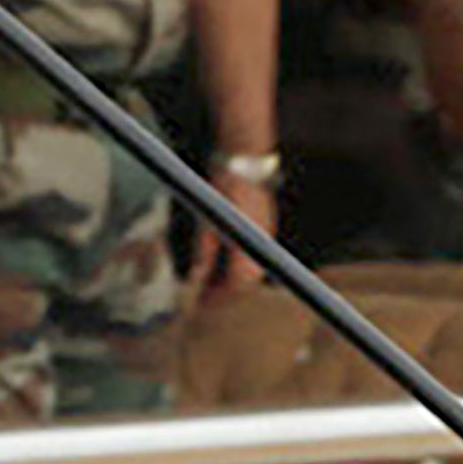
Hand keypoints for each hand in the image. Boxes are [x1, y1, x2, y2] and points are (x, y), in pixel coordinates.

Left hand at [186, 169, 274, 302]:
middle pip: (246, 283)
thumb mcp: (207, 220)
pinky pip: (253, 258)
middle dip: (225, 293)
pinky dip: (238, 267)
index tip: (201, 303)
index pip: (237, 286)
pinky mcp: (264, 228)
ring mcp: (266, 236)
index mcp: (249, 245)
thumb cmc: (224, 187)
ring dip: (231, 281)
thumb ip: (204, 251)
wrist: (244, 160)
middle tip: (203, 297)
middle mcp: (262, 244)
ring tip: (209, 283)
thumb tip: (196, 276)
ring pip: (251, 272)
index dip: (218, 298)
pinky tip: (221, 264)